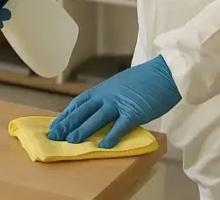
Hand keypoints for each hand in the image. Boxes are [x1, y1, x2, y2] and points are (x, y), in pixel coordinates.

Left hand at [48, 55, 180, 148]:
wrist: (165, 72)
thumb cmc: (145, 80)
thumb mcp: (120, 86)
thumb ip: (108, 97)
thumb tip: (98, 110)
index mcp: (103, 89)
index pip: (79, 103)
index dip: (66, 115)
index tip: (55, 125)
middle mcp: (107, 95)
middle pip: (83, 111)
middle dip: (68, 124)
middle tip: (54, 136)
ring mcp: (120, 103)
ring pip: (97, 118)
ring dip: (83, 130)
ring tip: (71, 141)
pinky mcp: (134, 111)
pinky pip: (120, 125)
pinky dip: (111, 136)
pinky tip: (103, 146)